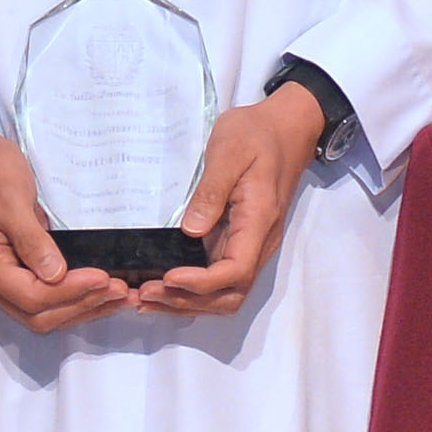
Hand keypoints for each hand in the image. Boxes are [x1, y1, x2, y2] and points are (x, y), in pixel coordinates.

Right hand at [0, 118, 129, 335]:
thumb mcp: (11, 199)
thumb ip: (32, 239)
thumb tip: (56, 274)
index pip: (33, 296)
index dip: (71, 291)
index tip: (103, 277)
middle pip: (41, 316)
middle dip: (83, 305)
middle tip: (120, 290)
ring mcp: (2, 284)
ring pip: (47, 315)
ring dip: (85, 308)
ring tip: (121, 298)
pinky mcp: (17, 277)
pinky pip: (48, 300)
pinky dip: (77, 299)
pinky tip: (102, 293)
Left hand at [139, 84, 326, 318]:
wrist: (286, 128)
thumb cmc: (257, 134)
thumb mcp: (230, 150)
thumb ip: (211, 191)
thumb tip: (191, 231)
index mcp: (259, 221)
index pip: (235, 271)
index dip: (201, 283)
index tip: (167, 277)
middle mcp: (259, 243)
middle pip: (230, 295)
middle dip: (188, 301)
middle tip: (145, 293)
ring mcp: (250, 246)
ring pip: (225, 294)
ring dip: (187, 303)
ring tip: (147, 297)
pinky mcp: (239, 243)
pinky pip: (219, 280)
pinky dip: (191, 292)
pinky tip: (162, 287)